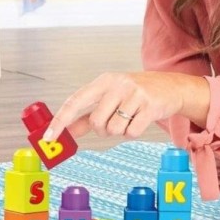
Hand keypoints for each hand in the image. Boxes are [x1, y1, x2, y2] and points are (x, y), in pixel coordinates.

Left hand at [43, 71, 208, 140]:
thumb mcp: (108, 98)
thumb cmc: (134, 94)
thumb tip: (65, 132)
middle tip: (113, 122)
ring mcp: (134, 94)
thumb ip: (85, 116)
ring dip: (119, 131)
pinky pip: (131, 132)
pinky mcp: (150, 106)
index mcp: (103, 81)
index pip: (75, 102)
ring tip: (129, 117)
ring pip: (113, 129)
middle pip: (96, 121)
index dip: (60, 120)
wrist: (170, 87)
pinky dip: (133, 132)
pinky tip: (140, 119)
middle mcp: (117, 84)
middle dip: (102, 129)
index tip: (48, 137)